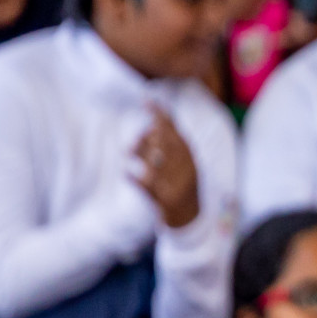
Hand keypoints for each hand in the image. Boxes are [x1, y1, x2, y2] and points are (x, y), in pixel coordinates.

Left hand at [132, 108, 199, 227]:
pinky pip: (145, 185)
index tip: (147, 100)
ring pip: (153, 164)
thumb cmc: (181, 183)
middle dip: (146, 138)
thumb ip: (169, 144)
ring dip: (138, 154)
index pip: (175, 131)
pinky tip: (126, 173)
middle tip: (136, 140)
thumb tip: (151, 126)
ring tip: (128, 152)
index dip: (161, 115)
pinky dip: (133, 178)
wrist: (190, 217)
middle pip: (163, 145)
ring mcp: (176, 185)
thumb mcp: (181, 161)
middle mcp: (185, 169)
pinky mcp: (166, 201)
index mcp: (190, 156)